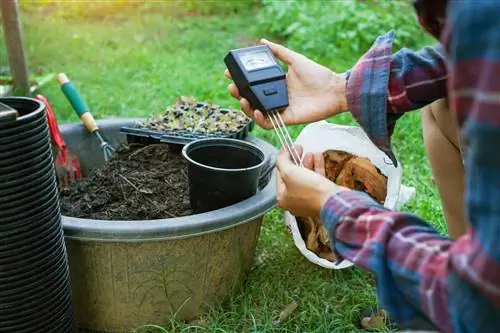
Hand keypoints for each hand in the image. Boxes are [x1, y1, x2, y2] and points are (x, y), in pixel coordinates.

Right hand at [225, 39, 347, 128]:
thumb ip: (280, 52)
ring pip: (256, 112)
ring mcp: (280, 109)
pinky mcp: (286, 119)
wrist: (334, 91)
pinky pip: (268, 123)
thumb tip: (263, 42)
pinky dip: (259, 119)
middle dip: (239, 94)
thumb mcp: (296, 60)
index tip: (230, 73)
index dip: (241, 80)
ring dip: (246, 108)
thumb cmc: (318, 76)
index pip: (254, 84)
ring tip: (242, 98)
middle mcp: (276, 97)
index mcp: (277, 84)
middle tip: (232, 87)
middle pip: (252, 98)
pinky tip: (256, 111)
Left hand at [275, 145, 347, 216]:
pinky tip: (318, 156)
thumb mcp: (289, 172)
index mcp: (282, 198)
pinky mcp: (321, 196)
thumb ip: (282, 161)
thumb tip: (281, 153)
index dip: (282, 159)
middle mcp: (294, 201)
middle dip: (296, 160)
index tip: (286, 147)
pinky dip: (317, 167)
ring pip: (305, 177)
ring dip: (307, 163)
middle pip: (292, 176)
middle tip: (298, 148)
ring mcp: (308, 199)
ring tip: (310, 152)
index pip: (279, 175)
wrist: (333, 201)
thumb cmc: (309, 189)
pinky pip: (316, 180)